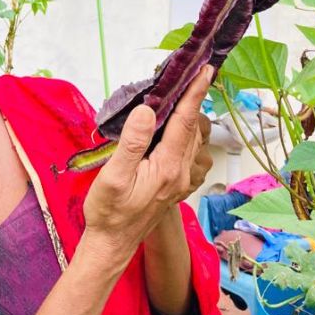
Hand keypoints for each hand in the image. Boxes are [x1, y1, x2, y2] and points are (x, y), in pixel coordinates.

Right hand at [81, 65, 214, 254]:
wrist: (112, 244)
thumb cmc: (109, 213)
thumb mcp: (113, 176)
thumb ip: (131, 143)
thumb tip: (147, 112)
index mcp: (168, 167)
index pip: (186, 122)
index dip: (195, 93)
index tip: (205, 70)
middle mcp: (181, 172)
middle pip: (195, 128)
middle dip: (194, 100)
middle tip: (187, 76)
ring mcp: (181, 179)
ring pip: (195, 140)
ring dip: (191, 116)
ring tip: (179, 96)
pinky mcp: (176, 184)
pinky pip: (189, 152)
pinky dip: (186, 133)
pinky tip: (173, 128)